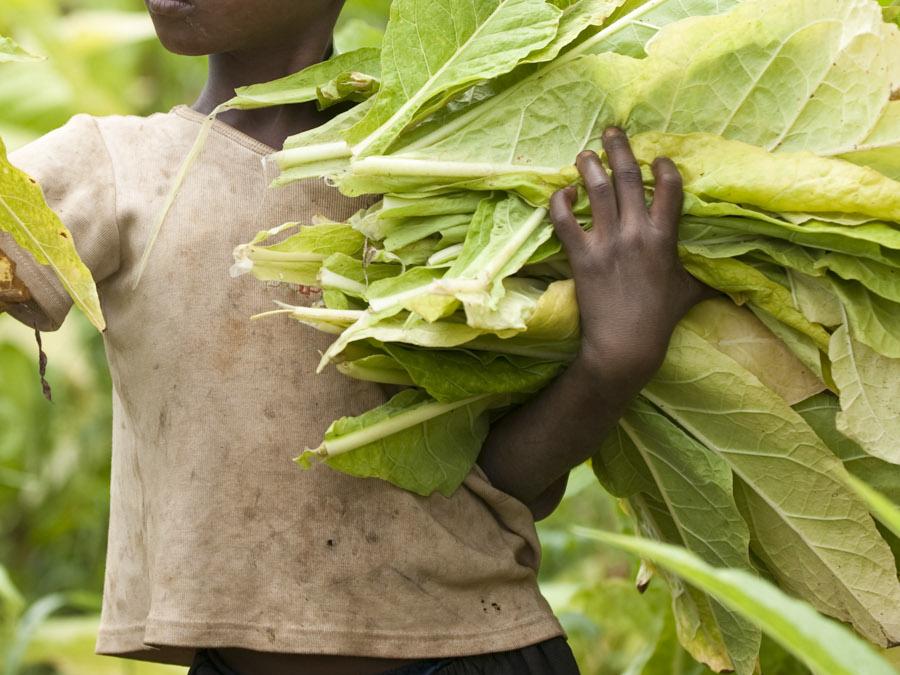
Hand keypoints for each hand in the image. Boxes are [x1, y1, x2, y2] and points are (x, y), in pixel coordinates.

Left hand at [549, 127, 712, 396]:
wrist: (625, 347)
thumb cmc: (661, 319)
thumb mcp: (692, 291)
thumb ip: (710, 273)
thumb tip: (741, 273)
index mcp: (665, 238)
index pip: (670, 188)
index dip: (665, 167)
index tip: (658, 158)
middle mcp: (636, 234)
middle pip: (629, 178)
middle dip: (621, 148)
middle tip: (612, 130)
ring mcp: (607, 243)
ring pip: (596, 191)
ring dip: (589, 166)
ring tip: (585, 153)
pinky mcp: (581, 257)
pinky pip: (564, 220)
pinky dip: (560, 202)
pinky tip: (562, 192)